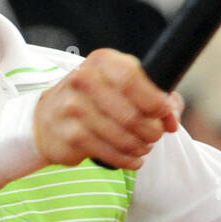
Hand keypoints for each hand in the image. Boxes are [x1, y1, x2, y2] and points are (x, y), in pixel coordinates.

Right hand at [33, 49, 182, 169]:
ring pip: (122, 136)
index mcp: (102, 61)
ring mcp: (73, 108)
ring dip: (141, 146)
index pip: (132, 79)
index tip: (164, 113)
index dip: (155, 100)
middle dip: (151, 130)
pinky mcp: (70, 135)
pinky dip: (128, 159)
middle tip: (155, 135)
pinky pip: (109, 153)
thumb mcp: (123, 88)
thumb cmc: (96, 100)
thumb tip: (172, 120)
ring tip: (144, 146)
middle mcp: (83, 80)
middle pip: (131, 113)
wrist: (48, 119)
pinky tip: (133, 159)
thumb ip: (157, 99)